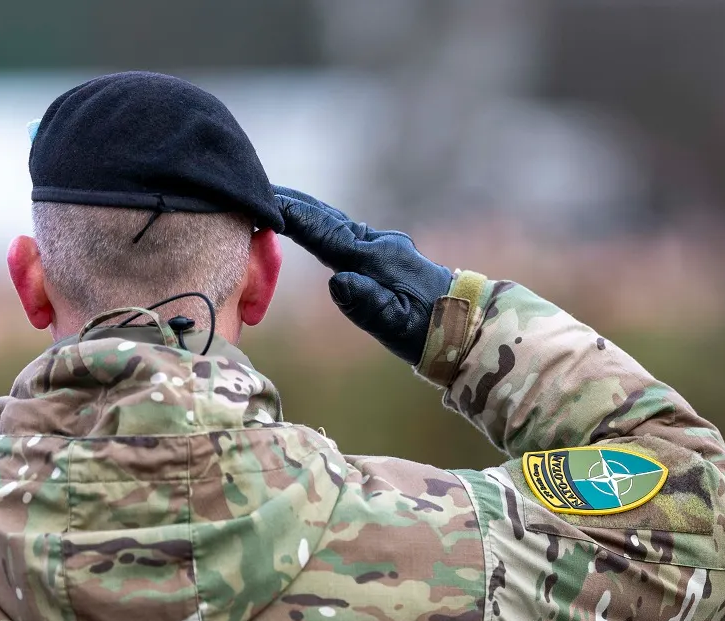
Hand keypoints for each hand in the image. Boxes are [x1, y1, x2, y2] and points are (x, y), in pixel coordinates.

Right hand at [274, 186, 452, 365]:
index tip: (260, 198)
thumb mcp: (397, 325)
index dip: (291, 215)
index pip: (324, 232)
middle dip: (292, 203)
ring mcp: (384, 247)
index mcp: (375, 260)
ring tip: (275, 201)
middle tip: (256, 187)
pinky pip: (346, 235)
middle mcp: (378, 246)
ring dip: (306, 212)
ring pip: (336, 224)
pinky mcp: (388, 256)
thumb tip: (337, 281)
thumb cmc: (431, 330)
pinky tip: (314, 227)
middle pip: (327, 219)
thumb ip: (367, 303)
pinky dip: (323, 226)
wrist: (469, 324)